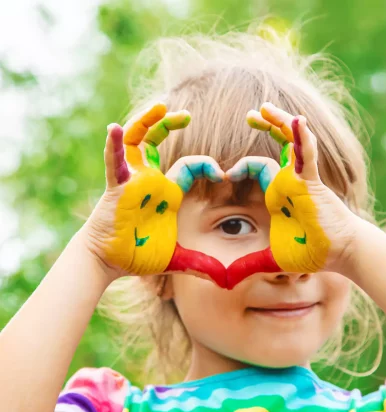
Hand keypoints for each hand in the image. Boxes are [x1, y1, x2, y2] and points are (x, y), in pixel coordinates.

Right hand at [82, 103, 226, 283]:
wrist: (109, 262)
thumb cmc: (139, 255)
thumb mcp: (176, 258)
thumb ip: (200, 264)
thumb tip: (225, 278)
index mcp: (168, 193)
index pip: (190, 167)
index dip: (207, 165)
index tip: (223, 173)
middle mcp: (151, 181)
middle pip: (159, 143)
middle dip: (170, 125)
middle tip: (186, 115)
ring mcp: (132, 181)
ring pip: (138, 142)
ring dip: (147, 123)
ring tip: (161, 106)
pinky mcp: (116, 187)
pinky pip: (115, 163)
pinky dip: (115, 146)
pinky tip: (115, 130)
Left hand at [226, 102, 360, 286]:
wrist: (338, 253)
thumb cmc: (309, 252)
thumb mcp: (271, 259)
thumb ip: (248, 264)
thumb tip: (225, 281)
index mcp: (276, 194)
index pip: (256, 168)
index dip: (240, 166)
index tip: (224, 174)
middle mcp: (287, 182)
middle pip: (274, 147)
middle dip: (265, 128)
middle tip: (250, 114)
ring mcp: (300, 179)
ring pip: (290, 143)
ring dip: (279, 123)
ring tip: (263, 107)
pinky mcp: (312, 182)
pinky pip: (307, 156)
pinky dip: (302, 139)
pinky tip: (298, 121)